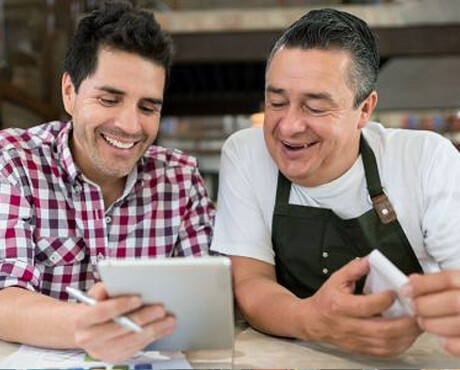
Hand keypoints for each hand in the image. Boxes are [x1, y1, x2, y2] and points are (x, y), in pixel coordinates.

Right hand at [72, 283, 175, 363]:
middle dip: (143, 318)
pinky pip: (136, 348)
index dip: (120, 305)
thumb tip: (108, 286)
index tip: (138, 298)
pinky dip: (153, 337)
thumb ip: (102, 289)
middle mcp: (89, 339)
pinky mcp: (115, 358)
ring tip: (168, 319)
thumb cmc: (94, 308)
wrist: (86, 330)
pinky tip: (164, 328)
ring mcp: (102, 351)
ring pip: (132, 341)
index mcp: (82, 320)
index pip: (101, 312)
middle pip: (120, 328)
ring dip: (154, 329)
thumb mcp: (94, 295)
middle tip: (160, 309)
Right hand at [302, 257, 420, 355]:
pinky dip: (400, 345)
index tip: (395, 292)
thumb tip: (370, 260)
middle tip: (416, 312)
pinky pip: (384, 352)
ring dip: (406, 335)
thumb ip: (354, 269)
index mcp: (340, 306)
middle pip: (381, 330)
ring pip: (386, 344)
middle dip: (404, 322)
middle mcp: (348, 326)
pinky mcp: (361, 349)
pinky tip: (406, 336)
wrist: (312, 321)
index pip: (366, 306)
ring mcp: (355, 340)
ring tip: (415, 323)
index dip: (384, 300)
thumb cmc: (325, 301)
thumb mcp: (336, 279)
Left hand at [402, 271, 459, 356]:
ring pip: (457, 324)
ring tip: (423, 321)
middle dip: (426, 305)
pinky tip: (440, 338)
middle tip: (414, 307)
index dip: (423, 284)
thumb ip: (439, 282)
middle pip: (453, 302)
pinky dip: (448, 343)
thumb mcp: (458, 283)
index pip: (448, 279)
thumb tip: (414, 281)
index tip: (406, 289)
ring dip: (432, 324)